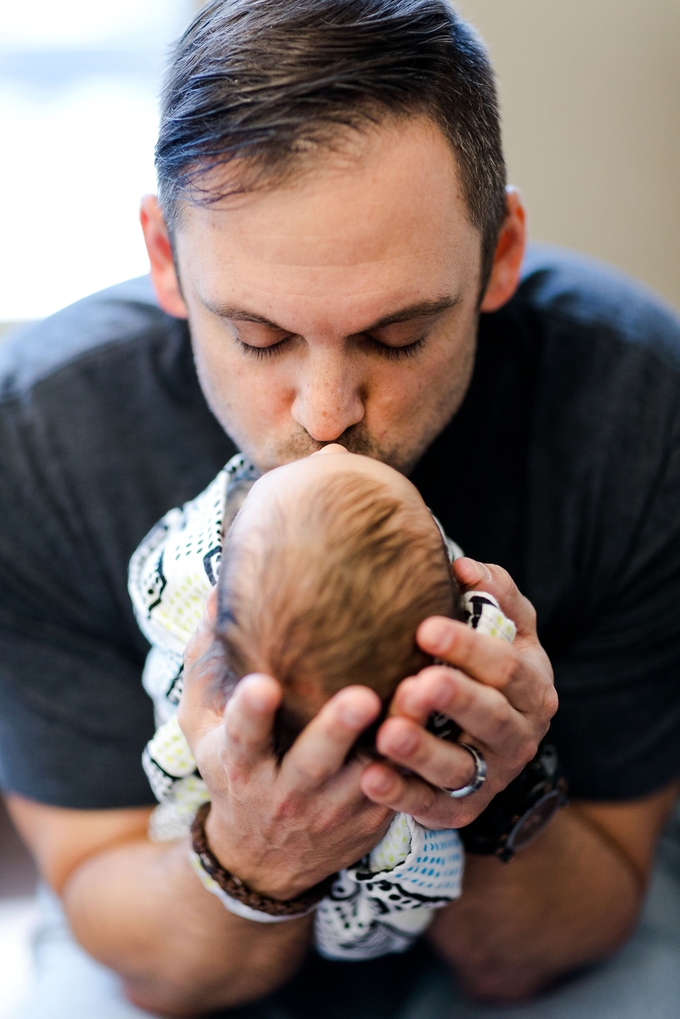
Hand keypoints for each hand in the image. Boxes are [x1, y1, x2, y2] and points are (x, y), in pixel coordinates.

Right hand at [178, 589, 392, 899]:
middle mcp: (285, 790)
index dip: (250, 713)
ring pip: (369, 775)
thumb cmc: (233, 770)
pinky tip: (442, 715)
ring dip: (395, 741)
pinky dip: (420, 754)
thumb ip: (206, 662)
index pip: (242, 736)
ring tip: (419, 697)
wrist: (264, 860)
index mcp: (241, 763)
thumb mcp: (202, 725)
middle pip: (314, 761)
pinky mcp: (371, 815)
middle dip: (336, 729)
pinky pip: (401, 783)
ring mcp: (332, 808)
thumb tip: (221, 592)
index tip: (262, 686)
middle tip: (361, 697)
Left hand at [360, 559, 557, 827]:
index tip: (425, 629)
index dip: (468, 647)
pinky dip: (401, 795)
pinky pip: (432, 806)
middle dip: (454, 698)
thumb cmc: (485, 667)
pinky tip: (370, 777)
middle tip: (416, 683)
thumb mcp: (504, 630)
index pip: (505, 665)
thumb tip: (464, 566)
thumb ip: (494, 592)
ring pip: (459, 767)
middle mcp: (519, 734)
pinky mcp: (462, 808)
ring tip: (388, 733)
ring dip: (423, 751)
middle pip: (490, 715)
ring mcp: (493, 776)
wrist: (487, 738)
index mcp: (532, 686)